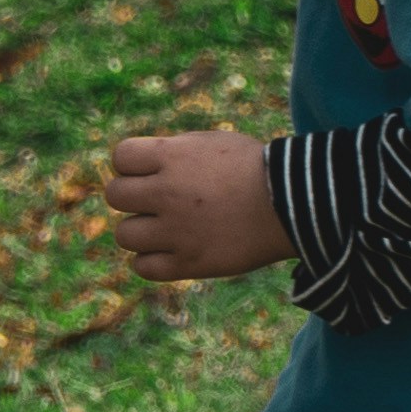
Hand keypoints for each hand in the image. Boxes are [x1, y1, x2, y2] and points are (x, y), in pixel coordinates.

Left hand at [107, 130, 287, 283]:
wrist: (295, 205)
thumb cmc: (257, 169)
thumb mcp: (213, 144)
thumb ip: (173, 152)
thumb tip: (139, 166)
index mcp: (173, 156)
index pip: (121, 157)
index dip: (133, 164)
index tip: (153, 171)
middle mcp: (167, 192)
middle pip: (115, 195)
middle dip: (133, 196)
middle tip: (158, 201)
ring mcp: (176, 231)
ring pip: (124, 234)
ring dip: (140, 231)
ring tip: (165, 229)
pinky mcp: (189, 263)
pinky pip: (143, 267)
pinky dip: (150, 261)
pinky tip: (170, 252)